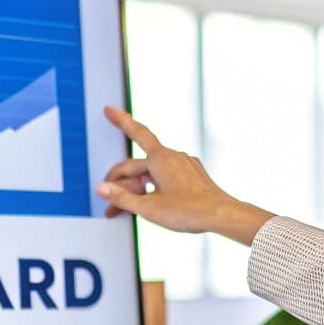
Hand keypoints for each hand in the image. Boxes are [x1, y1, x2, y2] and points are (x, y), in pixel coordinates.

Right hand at [98, 106, 273, 243]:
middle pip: (138, 165)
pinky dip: (154, 187)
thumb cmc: (190, 211)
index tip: (109, 109)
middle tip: (110, 204)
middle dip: (121, 184)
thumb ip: (122, 197)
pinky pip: (166, 176)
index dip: (120, 120)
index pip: (136, 133)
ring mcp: (184, 165)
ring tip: (131, 208)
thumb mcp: (148, 208)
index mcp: (161, 158)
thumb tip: (101, 188)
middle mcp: (173, 156)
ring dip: (138, 188)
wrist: (221, 215)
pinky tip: (153, 200)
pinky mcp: (192, 175)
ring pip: (152, 172)